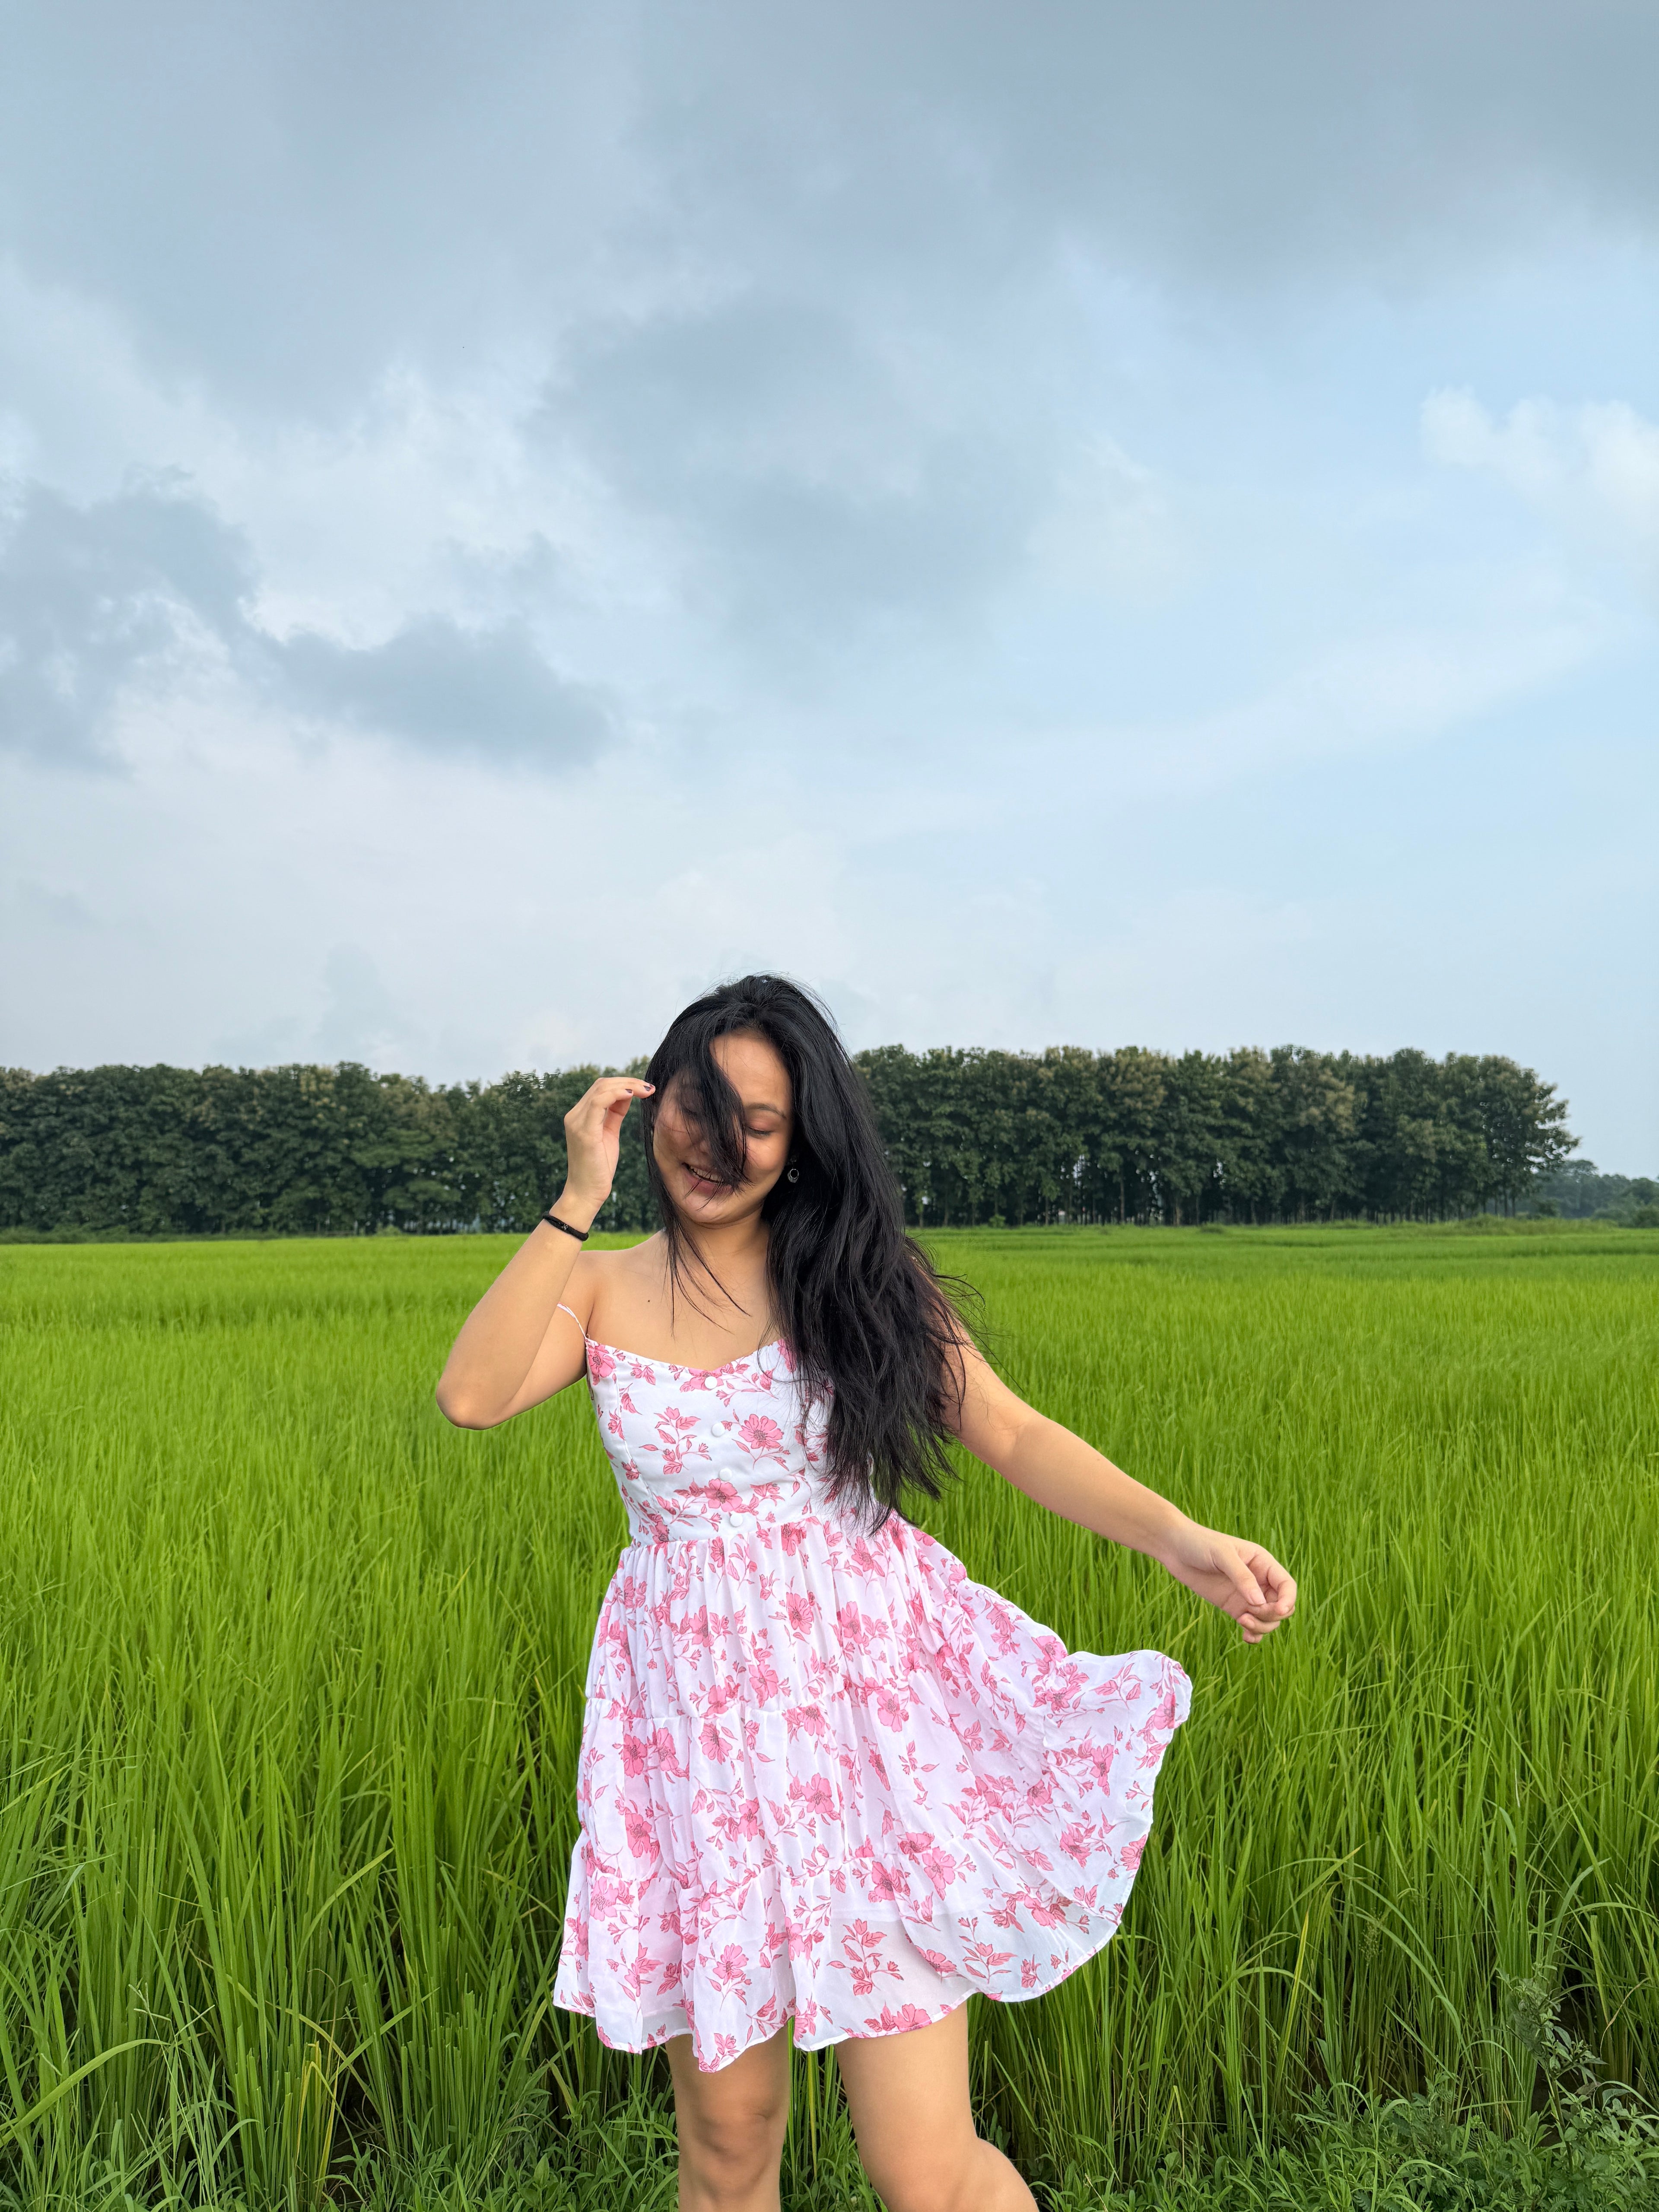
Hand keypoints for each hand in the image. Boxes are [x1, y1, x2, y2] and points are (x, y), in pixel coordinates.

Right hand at [559, 1076, 654, 1223]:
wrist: (587, 1193)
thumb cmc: (599, 1167)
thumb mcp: (610, 1134)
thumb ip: (614, 1114)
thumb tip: (628, 1094)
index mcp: (580, 1115)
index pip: (601, 1088)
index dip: (624, 1083)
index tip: (646, 1088)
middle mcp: (575, 1115)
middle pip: (601, 1084)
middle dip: (628, 1081)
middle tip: (650, 1087)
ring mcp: (577, 1122)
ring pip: (601, 1088)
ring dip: (627, 1085)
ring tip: (647, 1090)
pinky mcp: (584, 1131)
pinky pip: (599, 1102)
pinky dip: (616, 1094)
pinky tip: (633, 1095)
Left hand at [1160, 1522, 1296, 1643]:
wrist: (1175, 1548)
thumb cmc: (1200, 1544)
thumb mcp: (1222, 1555)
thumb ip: (1242, 1577)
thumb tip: (1259, 1602)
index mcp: (1263, 1563)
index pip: (1287, 1586)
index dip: (1288, 1600)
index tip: (1277, 1610)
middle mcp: (1259, 1581)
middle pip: (1281, 1607)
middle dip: (1271, 1615)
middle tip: (1248, 1615)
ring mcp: (1246, 1596)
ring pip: (1268, 1619)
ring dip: (1262, 1626)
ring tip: (1242, 1621)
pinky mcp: (1233, 1607)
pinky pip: (1252, 1625)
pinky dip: (1254, 1634)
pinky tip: (1245, 1637)